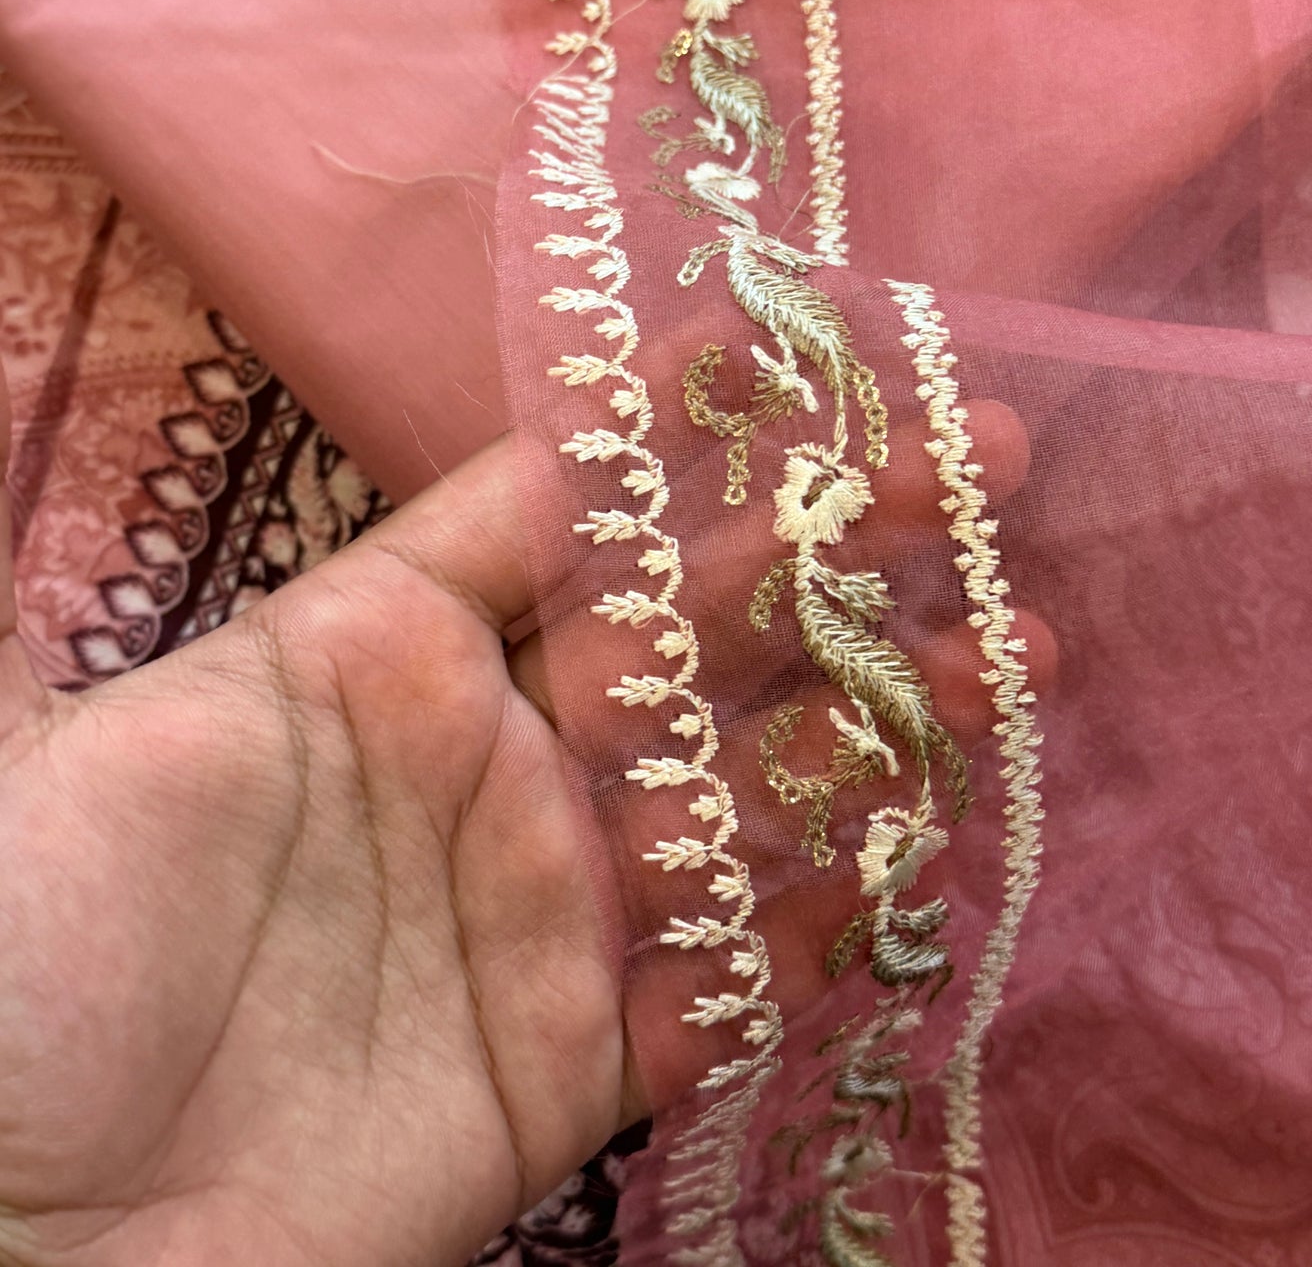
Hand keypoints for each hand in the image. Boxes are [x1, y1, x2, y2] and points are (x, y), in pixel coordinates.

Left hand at [0, 369, 1048, 1266]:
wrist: (14, 1242)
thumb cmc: (40, 957)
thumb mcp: (121, 738)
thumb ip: (214, 578)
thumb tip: (181, 387)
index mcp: (370, 654)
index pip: (554, 507)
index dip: (674, 423)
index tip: (795, 339)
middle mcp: (478, 764)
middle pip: (690, 634)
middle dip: (832, 546)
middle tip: (975, 467)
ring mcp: (538, 911)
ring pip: (743, 797)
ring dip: (879, 719)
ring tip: (1010, 644)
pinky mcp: (570, 1066)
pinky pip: (727, 981)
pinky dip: (829, 918)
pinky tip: (932, 837)